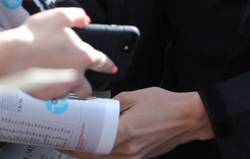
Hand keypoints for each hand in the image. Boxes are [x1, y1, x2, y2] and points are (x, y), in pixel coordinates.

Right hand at [0, 8, 114, 98]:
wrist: (12, 56)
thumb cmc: (34, 36)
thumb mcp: (58, 16)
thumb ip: (77, 16)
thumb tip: (85, 20)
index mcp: (82, 56)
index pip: (102, 62)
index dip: (108, 64)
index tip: (111, 68)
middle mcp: (76, 76)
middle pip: (88, 87)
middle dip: (85, 83)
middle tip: (75, 77)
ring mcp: (62, 88)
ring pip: (69, 92)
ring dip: (65, 86)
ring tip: (53, 76)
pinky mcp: (47, 96)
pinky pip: (53, 95)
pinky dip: (49, 88)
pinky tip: (40, 78)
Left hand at [62, 87, 212, 158]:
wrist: (188, 117)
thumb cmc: (164, 104)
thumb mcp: (131, 97)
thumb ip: (107, 105)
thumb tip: (91, 107)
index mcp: (125, 133)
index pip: (91, 145)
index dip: (73, 144)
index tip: (61, 138)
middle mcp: (130, 151)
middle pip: (94, 157)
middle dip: (76, 151)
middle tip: (63, 141)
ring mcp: (136, 158)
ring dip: (88, 154)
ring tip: (75, 144)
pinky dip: (103, 155)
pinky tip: (96, 147)